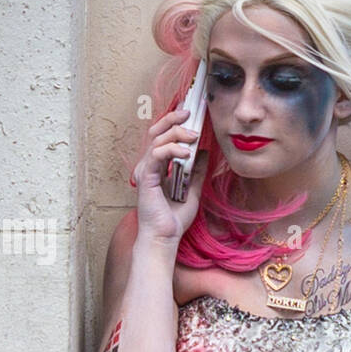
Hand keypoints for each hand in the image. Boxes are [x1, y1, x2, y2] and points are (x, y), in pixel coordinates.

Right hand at [133, 107, 209, 246]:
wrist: (165, 237)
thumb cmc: (174, 219)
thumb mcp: (193, 191)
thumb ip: (198, 172)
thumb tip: (205, 153)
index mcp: (158, 166)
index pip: (163, 137)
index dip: (174, 123)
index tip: (190, 114)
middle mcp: (149, 165)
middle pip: (156, 132)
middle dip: (173, 120)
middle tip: (190, 114)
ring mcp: (145, 170)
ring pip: (157, 140)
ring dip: (176, 134)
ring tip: (193, 136)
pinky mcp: (146, 177)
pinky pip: (156, 155)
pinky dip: (171, 149)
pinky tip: (186, 153)